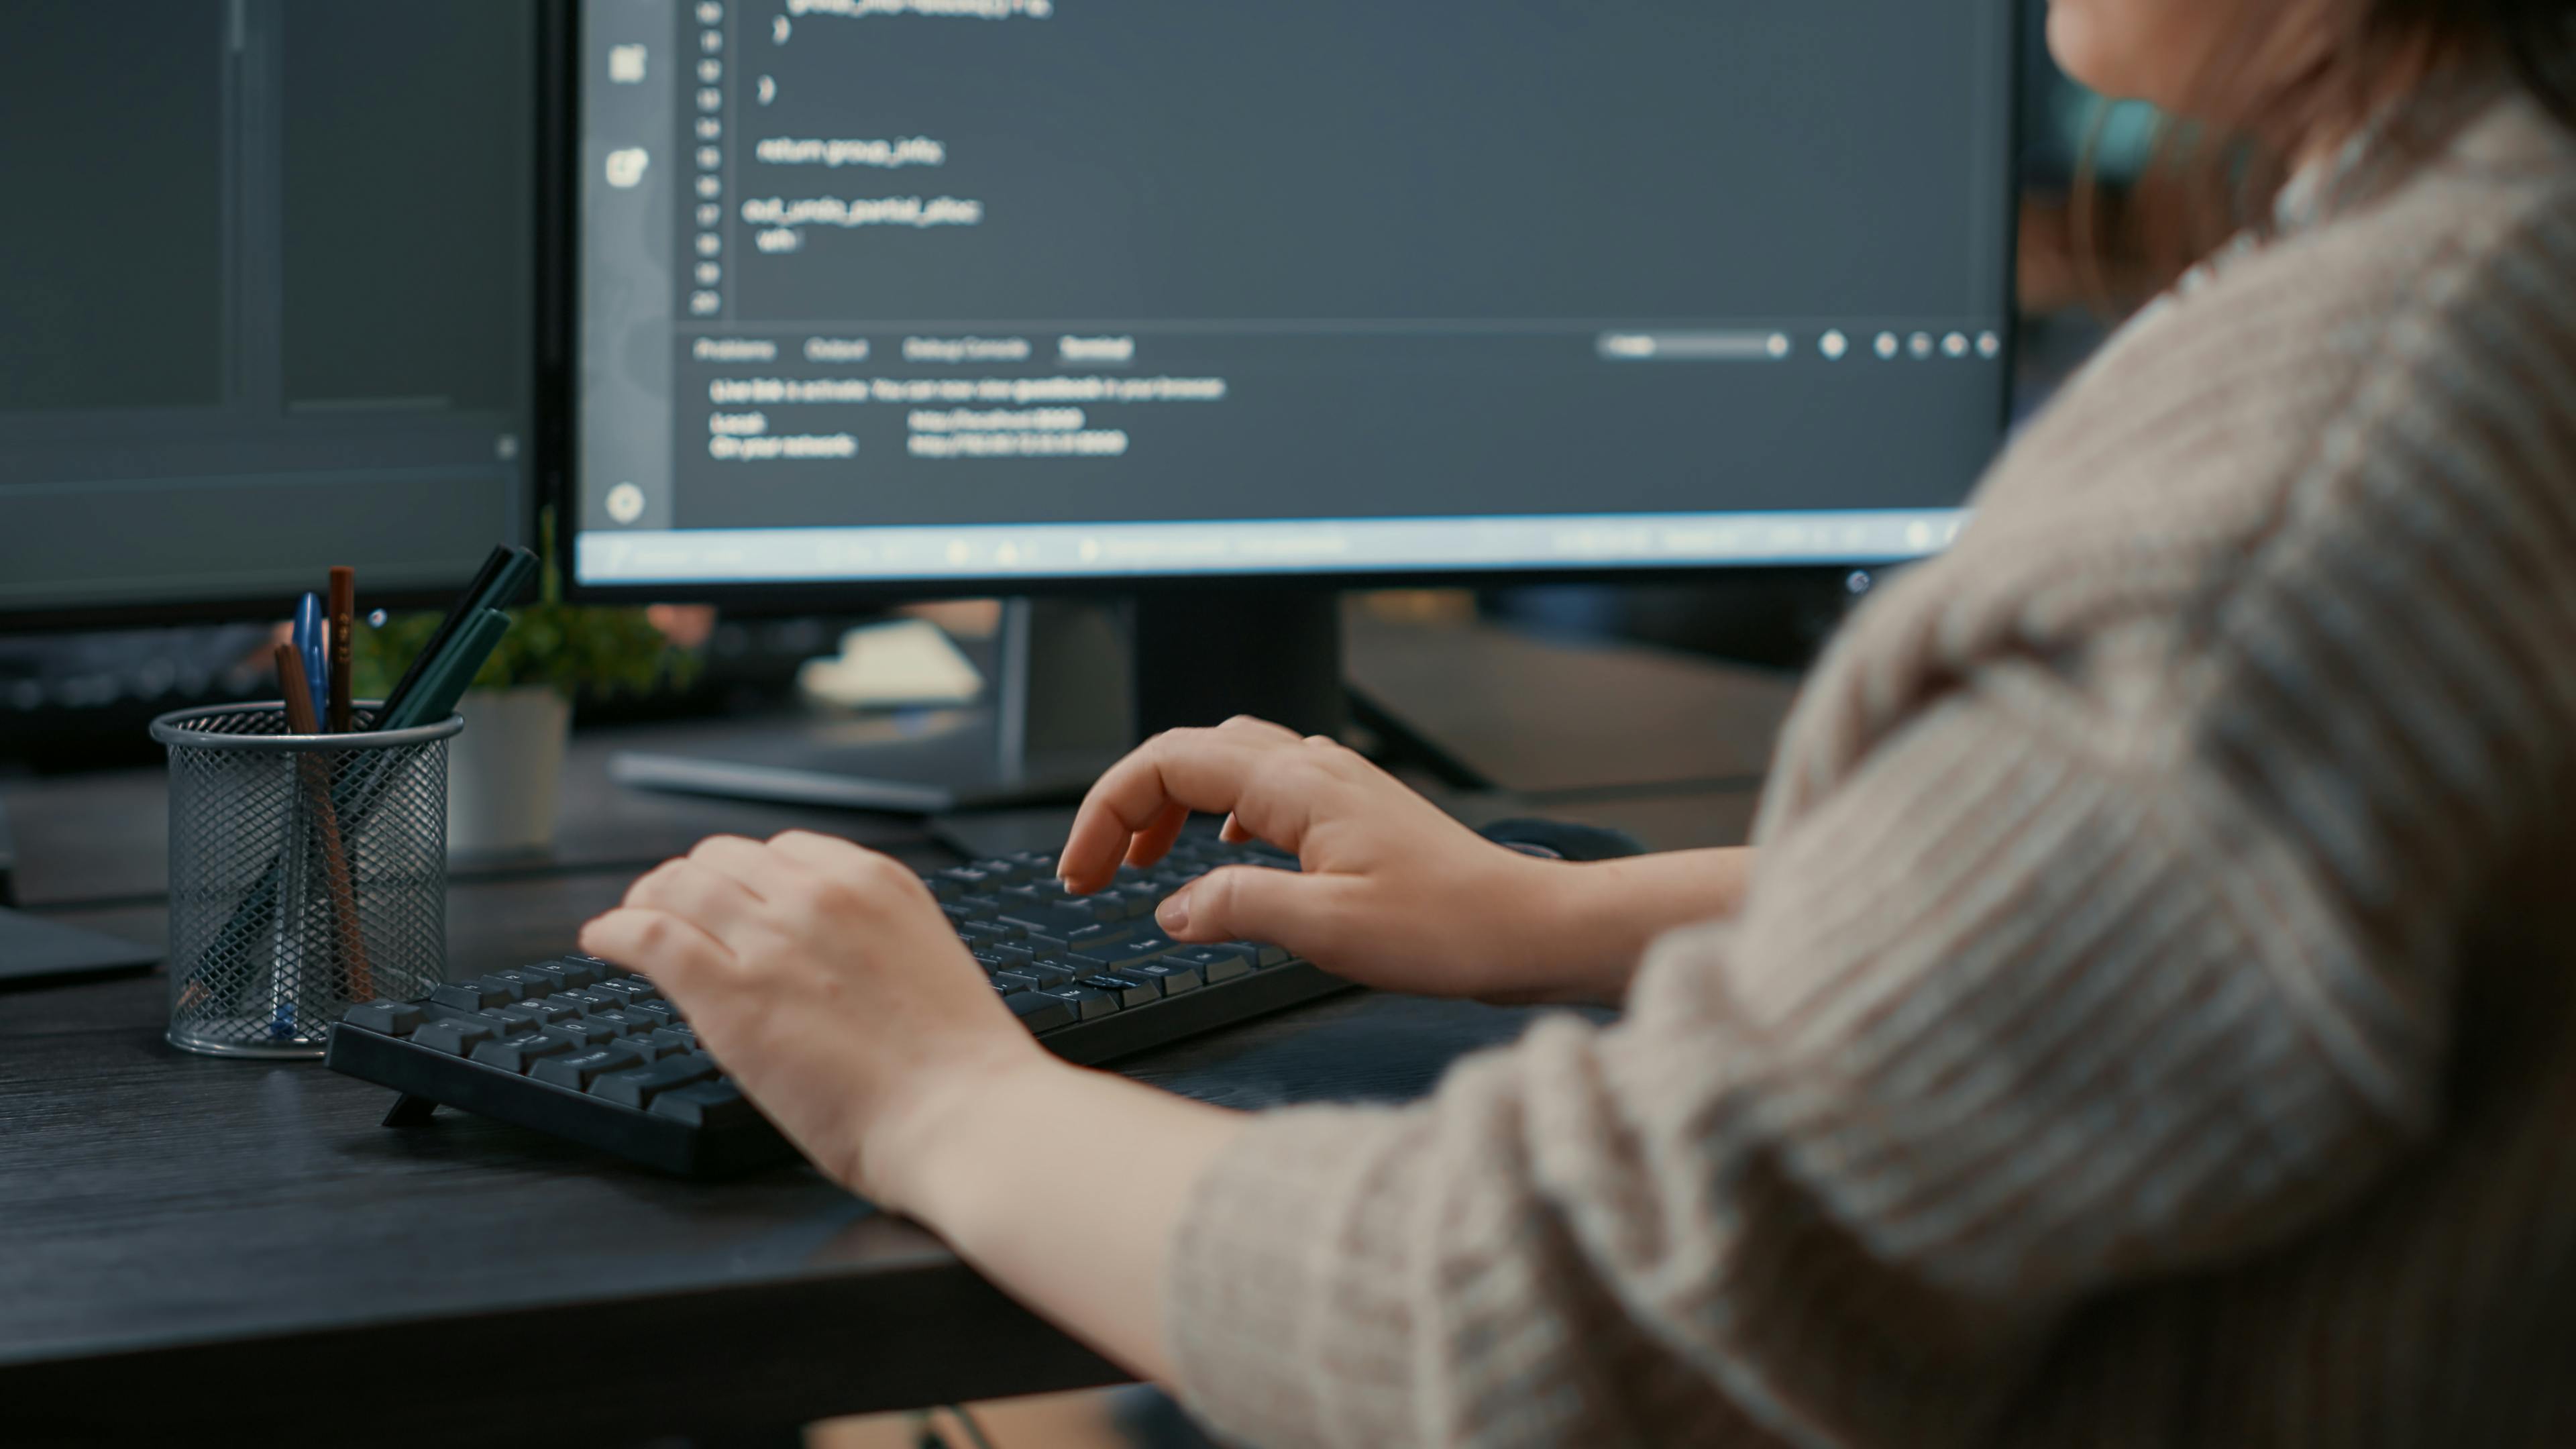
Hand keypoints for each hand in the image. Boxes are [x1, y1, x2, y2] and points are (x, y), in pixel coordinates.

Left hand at [579, 831, 1057, 1206]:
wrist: (962, 1117)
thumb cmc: (954, 1068)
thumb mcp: (921, 962)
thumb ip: (868, 942)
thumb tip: (819, 957)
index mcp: (876, 882)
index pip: (783, 850)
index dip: (745, 876)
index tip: (730, 899)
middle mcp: (819, 894)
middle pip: (723, 859)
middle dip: (692, 884)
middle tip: (669, 910)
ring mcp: (770, 940)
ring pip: (677, 886)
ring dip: (646, 900)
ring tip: (628, 921)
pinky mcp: (727, 992)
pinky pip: (647, 935)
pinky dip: (615, 931)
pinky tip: (603, 940)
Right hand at [1059, 717, 1604, 1002]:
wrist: (1530, 928)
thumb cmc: (1451, 928)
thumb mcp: (1328, 931)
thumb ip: (1239, 909)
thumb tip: (1172, 908)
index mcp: (1297, 786)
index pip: (1168, 762)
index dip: (1107, 811)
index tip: (1081, 873)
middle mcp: (1316, 769)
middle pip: (1190, 750)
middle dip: (1129, 803)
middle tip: (1098, 869)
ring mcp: (1337, 785)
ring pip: (1227, 763)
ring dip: (1173, 804)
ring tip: (1146, 862)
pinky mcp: (1354, 812)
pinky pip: (1266, 788)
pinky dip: (1222, 814)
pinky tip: (1226, 857)